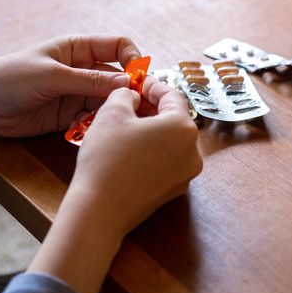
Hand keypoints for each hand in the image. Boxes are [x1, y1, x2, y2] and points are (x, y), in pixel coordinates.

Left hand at [0, 34, 140, 137]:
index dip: (133, 59)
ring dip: (111, 112)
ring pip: (106, 102)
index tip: (139, 78)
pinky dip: (95, 126)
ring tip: (113, 123)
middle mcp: (80, 70)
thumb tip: (127, 81)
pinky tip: (90, 131)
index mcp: (77, 49)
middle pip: (116, 78)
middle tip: (139, 109)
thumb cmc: (9, 78)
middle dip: (128, 92)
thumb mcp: (51, 77)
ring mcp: (75, 93)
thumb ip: (88, 80)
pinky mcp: (68, 116)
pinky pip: (91, 120)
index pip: (117, 46)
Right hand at [68, 76, 202, 236]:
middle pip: (173, 119)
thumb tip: (132, 96)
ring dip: (148, 130)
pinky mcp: (171, 191)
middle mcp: (192, 152)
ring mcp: (184, 175)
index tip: (137, 82)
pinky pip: (163, 161)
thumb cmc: (106, 160)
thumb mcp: (111, 112)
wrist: (99, 210)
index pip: (172, 96)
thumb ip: (125, 95)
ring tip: (123, 125)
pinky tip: (126, 148)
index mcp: (183, 128)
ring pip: (168, 141)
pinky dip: (149, 150)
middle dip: (150, 108)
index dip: (151, 85)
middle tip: (128, 102)